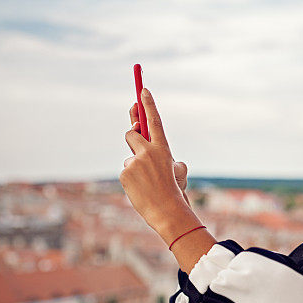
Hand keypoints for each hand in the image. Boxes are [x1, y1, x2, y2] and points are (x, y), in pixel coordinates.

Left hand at [119, 88, 191, 235]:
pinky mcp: (125, 173)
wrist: (167, 212)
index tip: (142, 90)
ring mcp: (135, 162)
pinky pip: (126, 171)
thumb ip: (164, 157)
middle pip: (131, 133)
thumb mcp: (177, 171)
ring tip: (146, 183)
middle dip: (132, 133)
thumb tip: (143, 151)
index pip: (153, 120)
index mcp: (163, 149)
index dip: (147, 104)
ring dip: (135, 166)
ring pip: (129, 157)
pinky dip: (131, 179)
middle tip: (135, 135)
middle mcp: (148, 152)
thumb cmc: (174, 192)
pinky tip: (140, 189)